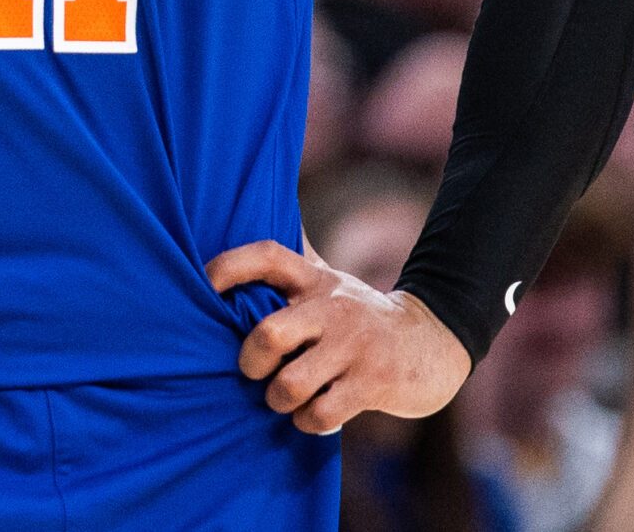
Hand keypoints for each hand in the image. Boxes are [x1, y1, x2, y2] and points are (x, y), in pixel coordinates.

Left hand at [208, 240, 471, 431]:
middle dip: (250, 363)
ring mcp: (354, 346)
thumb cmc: (358, 316)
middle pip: (268, 335)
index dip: (228, 267)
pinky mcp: (372, 383)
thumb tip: (250, 211)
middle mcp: (332, 308)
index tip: (204, 285)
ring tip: (285, 398)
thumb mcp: (328, 282)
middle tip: (254, 371)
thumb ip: (293, 262)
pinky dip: (306, 422)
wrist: (430, 343)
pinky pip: (318, 414)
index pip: (267, 257)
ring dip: (278, 400)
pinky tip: (312, 413)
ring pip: (290, 384)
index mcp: (315, 280)